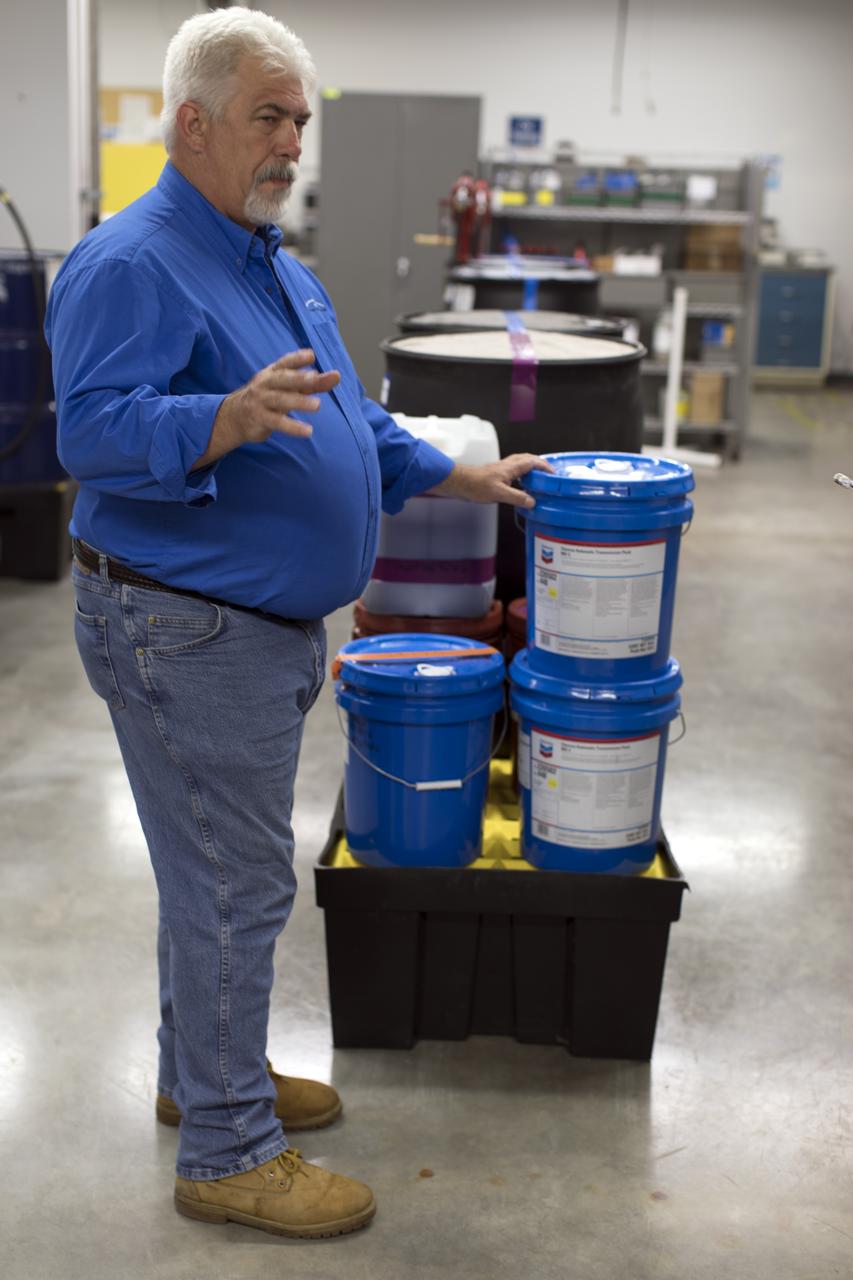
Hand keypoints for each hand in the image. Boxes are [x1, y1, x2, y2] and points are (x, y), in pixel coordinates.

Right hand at [193, 350, 341, 468]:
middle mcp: (265, 384)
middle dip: (298, 377)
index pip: (285, 363)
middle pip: (282, 379)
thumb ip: (313, 383)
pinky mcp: (260, 419)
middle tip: (315, 377)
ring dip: (298, 402)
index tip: (311, 355)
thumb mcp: (288, 388)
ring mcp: (261, 401)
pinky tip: (308, 431)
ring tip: (317, 405)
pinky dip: (293, 427)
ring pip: (280, 400)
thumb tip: (337, 376)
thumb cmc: (268, 399)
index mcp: (272, 373)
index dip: (297, 359)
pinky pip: (277, 423)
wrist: (233, 417)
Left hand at [430, 454, 552, 508]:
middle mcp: (508, 465)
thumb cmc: (476, 485)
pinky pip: (514, 471)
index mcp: (511, 467)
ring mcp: (502, 469)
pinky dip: (522, 474)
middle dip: (540, 465)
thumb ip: (517, 497)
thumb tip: (532, 501)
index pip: (533, 462)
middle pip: (528, 460)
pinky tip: (521, 484)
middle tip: (549, 474)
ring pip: (521, 464)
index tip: (554, 473)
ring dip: (531, 468)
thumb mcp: (499, 494)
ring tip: (538, 479)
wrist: (460, 483)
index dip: (545, 466)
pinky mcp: (497, 474)